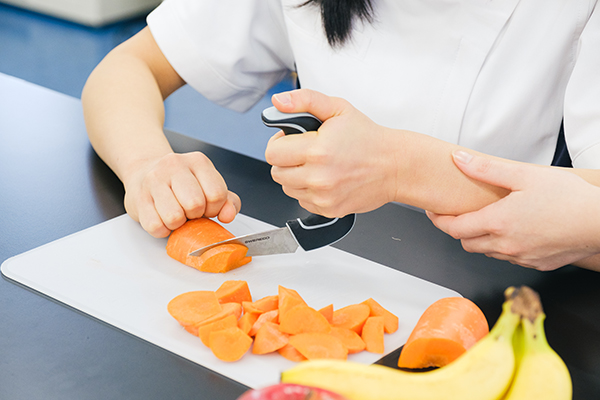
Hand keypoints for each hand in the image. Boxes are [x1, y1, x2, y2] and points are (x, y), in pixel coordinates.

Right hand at [123, 152, 240, 237]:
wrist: (144, 171)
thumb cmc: (181, 183)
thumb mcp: (208, 186)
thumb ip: (227, 201)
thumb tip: (228, 215)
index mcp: (198, 162)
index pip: (217, 194)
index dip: (214, 209)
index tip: (207, 207)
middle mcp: (174, 165)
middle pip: (195, 205)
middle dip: (195, 215)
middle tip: (189, 211)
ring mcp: (154, 180)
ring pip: (174, 217)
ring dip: (178, 224)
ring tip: (176, 214)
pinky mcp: (138, 197)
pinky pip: (155, 226)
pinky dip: (162, 230)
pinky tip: (162, 218)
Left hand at [264, 89, 396, 216]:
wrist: (395, 166)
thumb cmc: (368, 138)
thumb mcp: (337, 108)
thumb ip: (304, 100)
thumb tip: (278, 102)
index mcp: (317, 150)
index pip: (272, 153)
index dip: (279, 142)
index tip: (291, 139)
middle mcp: (318, 177)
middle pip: (276, 172)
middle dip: (286, 160)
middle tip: (305, 151)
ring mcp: (323, 197)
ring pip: (287, 188)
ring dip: (295, 176)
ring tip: (316, 165)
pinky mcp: (328, 210)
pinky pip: (302, 201)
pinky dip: (308, 190)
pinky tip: (325, 178)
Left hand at [427, 151, 599, 269]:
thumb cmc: (568, 197)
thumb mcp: (524, 175)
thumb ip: (486, 168)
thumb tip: (458, 159)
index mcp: (498, 222)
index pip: (454, 228)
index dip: (439, 220)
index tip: (433, 212)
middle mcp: (505, 245)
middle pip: (466, 243)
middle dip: (459, 230)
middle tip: (460, 215)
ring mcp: (521, 257)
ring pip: (487, 252)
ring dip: (481, 239)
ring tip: (489, 220)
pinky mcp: (536, 264)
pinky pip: (509, 258)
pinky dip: (503, 247)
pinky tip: (514, 231)